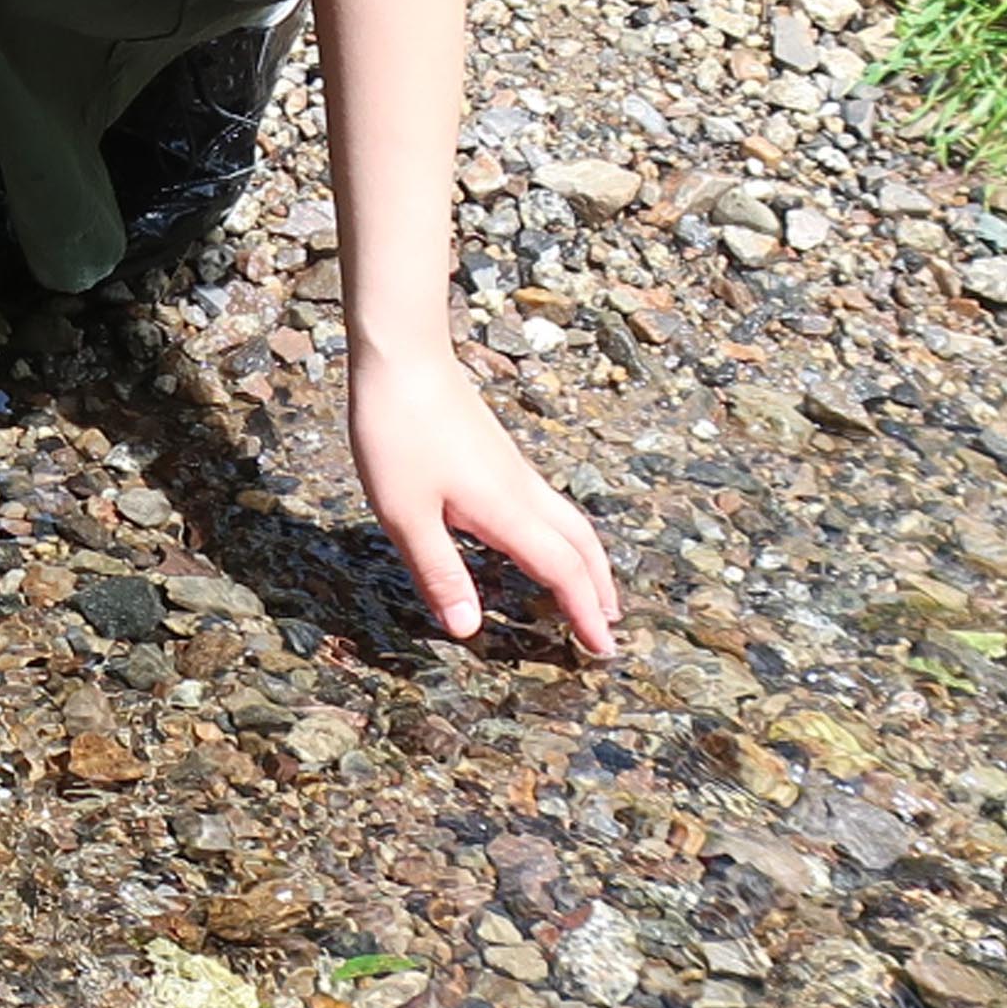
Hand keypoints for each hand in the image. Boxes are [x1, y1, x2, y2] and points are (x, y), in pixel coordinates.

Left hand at [349, 338, 620, 656]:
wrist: (401, 357)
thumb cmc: (396, 433)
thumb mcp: (405, 514)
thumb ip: (439, 572)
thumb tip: (468, 631)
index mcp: (506, 510)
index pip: (562, 570)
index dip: (584, 612)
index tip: (604, 650)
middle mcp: (521, 490)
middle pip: (581, 545)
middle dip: (600, 588)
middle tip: (610, 627)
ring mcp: (513, 469)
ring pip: (569, 521)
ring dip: (587, 561)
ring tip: (590, 591)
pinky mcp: (498, 455)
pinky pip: (548, 505)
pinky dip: (563, 535)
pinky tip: (539, 540)